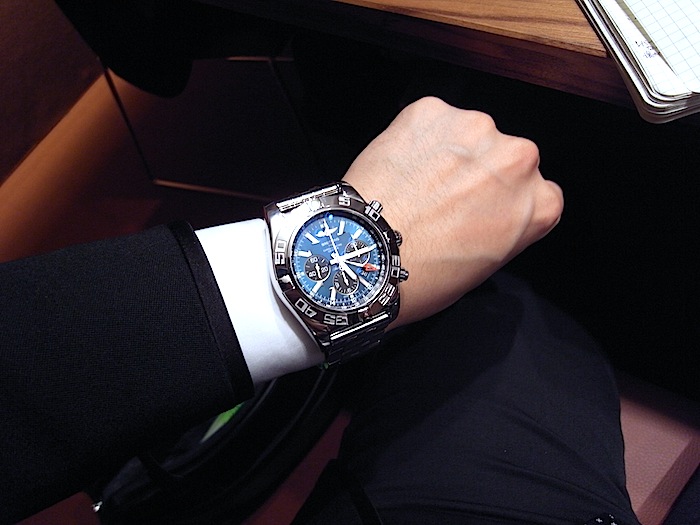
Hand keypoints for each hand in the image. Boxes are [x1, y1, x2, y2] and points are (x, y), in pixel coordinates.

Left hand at [342, 97, 562, 328]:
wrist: (367, 254)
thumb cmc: (423, 273)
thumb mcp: (486, 264)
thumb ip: (505, 224)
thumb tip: (490, 209)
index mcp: (541, 202)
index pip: (536, 191)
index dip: (503, 202)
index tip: (483, 211)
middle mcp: (518, 158)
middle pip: (506, 157)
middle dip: (481, 173)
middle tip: (446, 200)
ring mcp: (476, 128)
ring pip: (469, 134)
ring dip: (449, 152)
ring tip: (418, 186)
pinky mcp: (432, 111)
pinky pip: (430, 121)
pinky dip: (416, 139)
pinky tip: (401, 169)